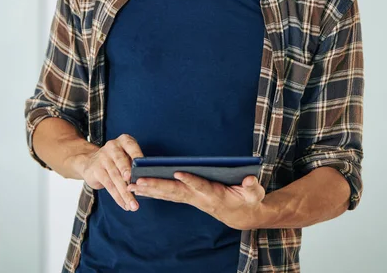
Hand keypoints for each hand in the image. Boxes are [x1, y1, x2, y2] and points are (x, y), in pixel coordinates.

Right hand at [80, 134, 144, 211]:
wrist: (90, 162)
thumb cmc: (116, 160)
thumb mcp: (126, 156)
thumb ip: (135, 163)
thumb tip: (149, 179)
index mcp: (124, 140)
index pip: (132, 147)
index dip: (138, 157)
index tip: (143, 169)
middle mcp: (112, 146)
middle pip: (122, 162)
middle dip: (129, 176)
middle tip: (136, 187)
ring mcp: (102, 157)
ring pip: (116, 177)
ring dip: (125, 193)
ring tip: (133, 205)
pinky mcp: (95, 170)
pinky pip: (108, 185)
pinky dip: (117, 197)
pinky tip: (124, 205)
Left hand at [127, 172, 265, 229]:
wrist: (241, 214)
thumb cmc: (247, 199)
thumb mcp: (254, 193)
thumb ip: (252, 186)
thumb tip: (249, 179)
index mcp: (215, 195)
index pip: (201, 186)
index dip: (190, 180)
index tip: (178, 172)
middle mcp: (199, 198)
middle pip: (176, 192)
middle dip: (157, 187)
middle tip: (139, 182)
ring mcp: (192, 198)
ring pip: (168, 194)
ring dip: (150, 190)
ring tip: (131, 186)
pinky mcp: (188, 197)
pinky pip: (168, 195)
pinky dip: (154, 192)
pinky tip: (140, 189)